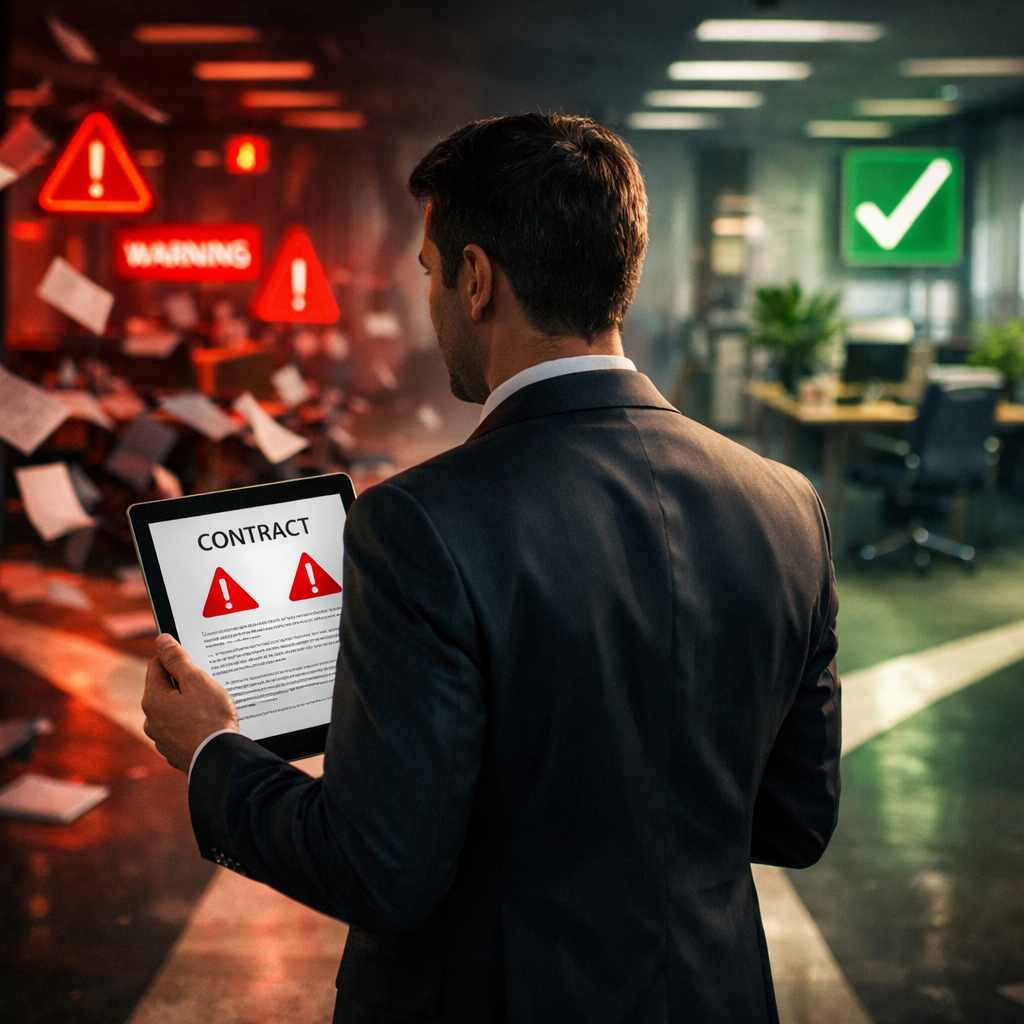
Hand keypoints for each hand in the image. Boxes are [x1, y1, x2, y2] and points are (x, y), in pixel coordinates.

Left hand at [142, 634, 238, 772]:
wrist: (220, 759)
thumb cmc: (211, 720)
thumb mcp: (197, 681)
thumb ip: (177, 659)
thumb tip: (161, 641)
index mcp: (153, 700)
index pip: (157, 665)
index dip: (175, 658)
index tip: (193, 659)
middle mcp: (151, 720)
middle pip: (165, 689)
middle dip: (184, 684)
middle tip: (207, 686)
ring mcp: (161, 738)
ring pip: (173, 710)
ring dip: (187, 705)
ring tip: (210, 709)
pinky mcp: (173, 751)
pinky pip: (180, 729)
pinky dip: (191, 724)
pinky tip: (207, 725)